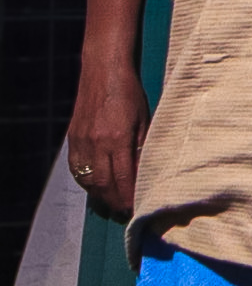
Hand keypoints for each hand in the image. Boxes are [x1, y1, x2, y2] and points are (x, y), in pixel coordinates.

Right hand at [66, 61, 149, 217]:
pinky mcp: (73, 140)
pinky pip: (78, 170)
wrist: (103, 73)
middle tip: (126, 212)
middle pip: (104, 184)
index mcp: (117, 138)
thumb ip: (143, 147)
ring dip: (101, 196)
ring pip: (89, 180)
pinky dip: (88, 183)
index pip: (123, 178)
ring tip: (114, 204)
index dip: (129, 197)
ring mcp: (81, 142)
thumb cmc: (130, 94)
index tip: (137, 209)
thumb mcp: (144, 119)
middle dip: (115, 202)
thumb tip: (145, 174)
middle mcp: (96, 143)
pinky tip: (98, 187)